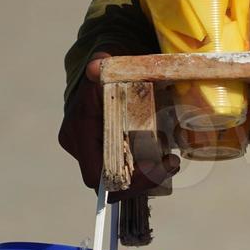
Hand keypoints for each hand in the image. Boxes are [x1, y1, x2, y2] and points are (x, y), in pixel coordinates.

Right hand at [57, 53, 177, 194]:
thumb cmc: (108, 70)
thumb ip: (103, 68)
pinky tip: (162, 158)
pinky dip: (144, 169)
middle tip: (171, 164)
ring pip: (120, 179)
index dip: (126, 180)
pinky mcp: (103, 150)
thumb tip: (96, 67)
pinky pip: (124, 170)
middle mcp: (79, 145)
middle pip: (112, 182)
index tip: (156, 166)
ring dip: (147, 176)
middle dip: (144, 179)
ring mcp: (90, 150)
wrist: (104, 71)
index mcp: (79, 131)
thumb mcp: (109, 67)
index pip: (97, 174)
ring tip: (170, 161)